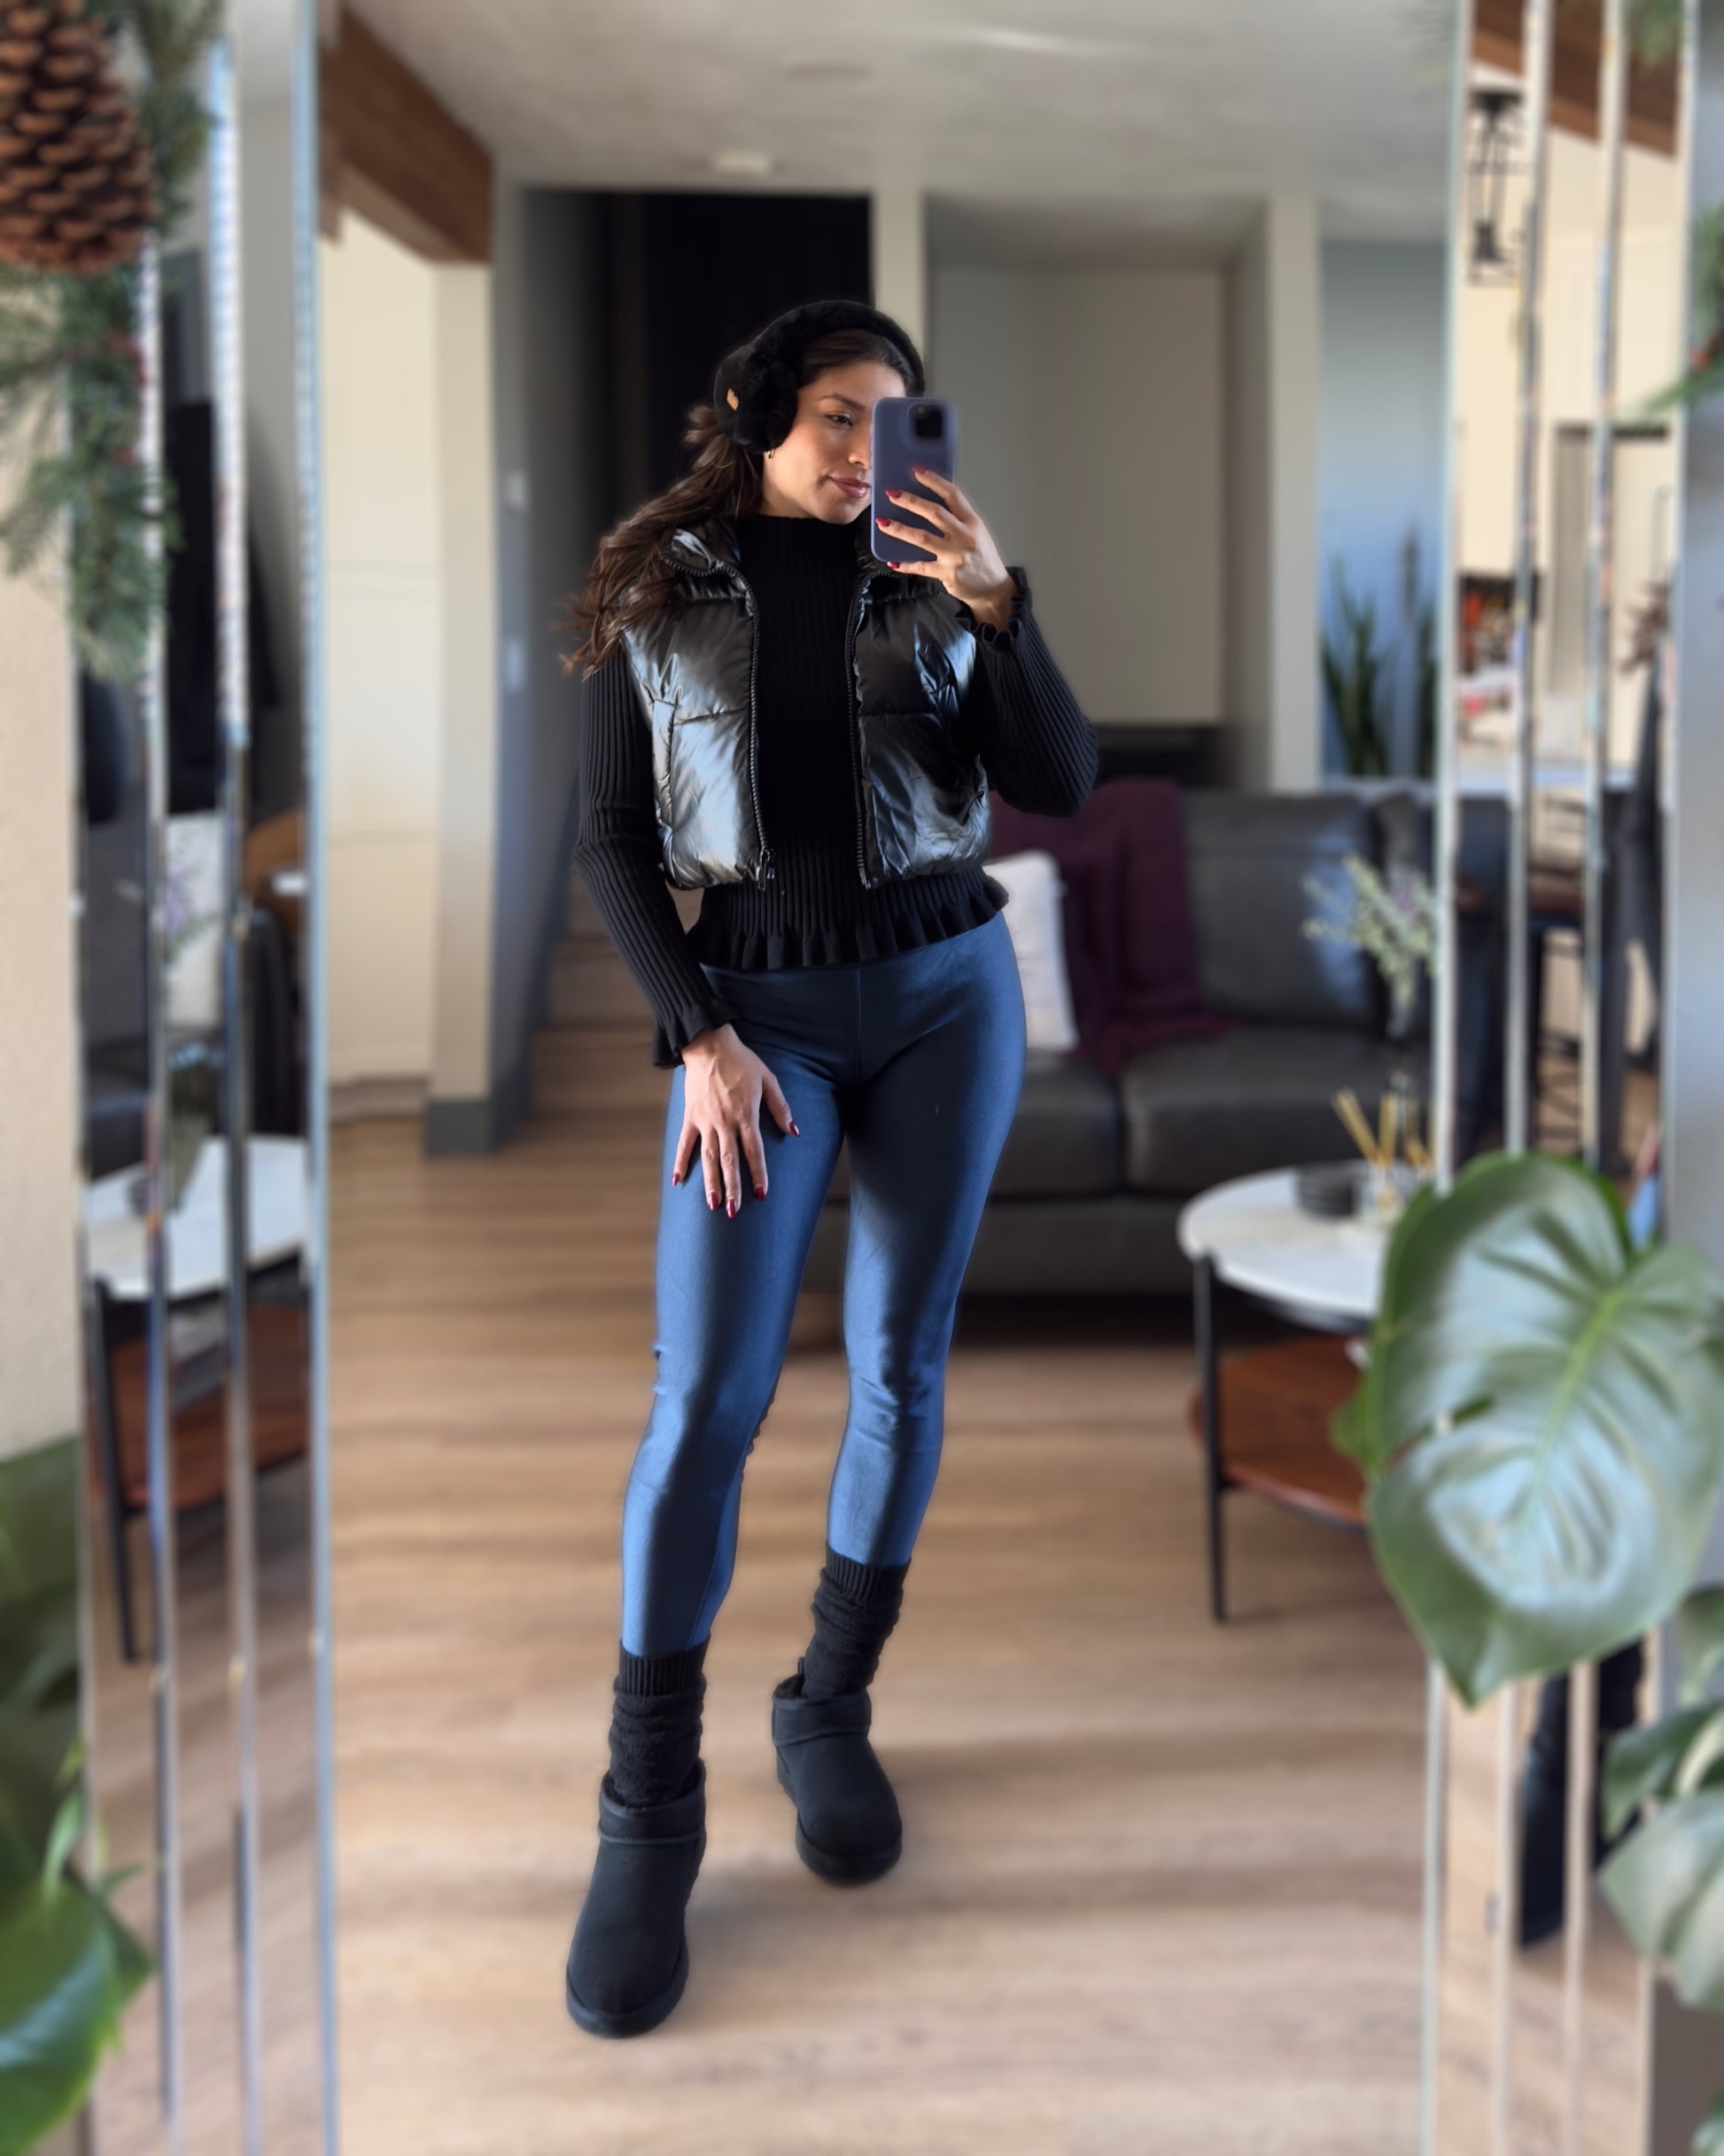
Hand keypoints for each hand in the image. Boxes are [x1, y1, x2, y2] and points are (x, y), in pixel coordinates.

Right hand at [673, 1024, 797, 1216]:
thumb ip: (781, 1107)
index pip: (754, 1151)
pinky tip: (677, 1181)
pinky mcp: (690, 1116)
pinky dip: (680, 1162)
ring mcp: (705, 1121)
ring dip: (710, 1181)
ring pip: (708, 1157)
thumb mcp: (768, 1079)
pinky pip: (685, 1143)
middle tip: (733, 1211)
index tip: (762, 1194)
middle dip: (732, 1188)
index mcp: (746, 1114)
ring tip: (712, 1204)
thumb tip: (793, 1131)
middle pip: (729, 1160)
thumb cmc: (741, 1062)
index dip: (759, 1174)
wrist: (708, 1045)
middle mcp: (725, 1122)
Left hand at [875, 467, 1016, 629]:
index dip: (934, 481)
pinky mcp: (947, 573)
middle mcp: (964, 536)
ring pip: (922, 538)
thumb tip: (928, 504)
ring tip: (883, 522)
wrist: (994, 589)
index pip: (953, 495)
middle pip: (934, 513)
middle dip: (910, 501)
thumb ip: (957, 519)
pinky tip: (893, 561)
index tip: (917, 471)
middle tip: (891, 494)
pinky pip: (921, 566)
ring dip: (900, 529)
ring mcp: (955, 555)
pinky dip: (905, 564)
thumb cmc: (983, 558)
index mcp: (972, 522)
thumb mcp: (977, 532)